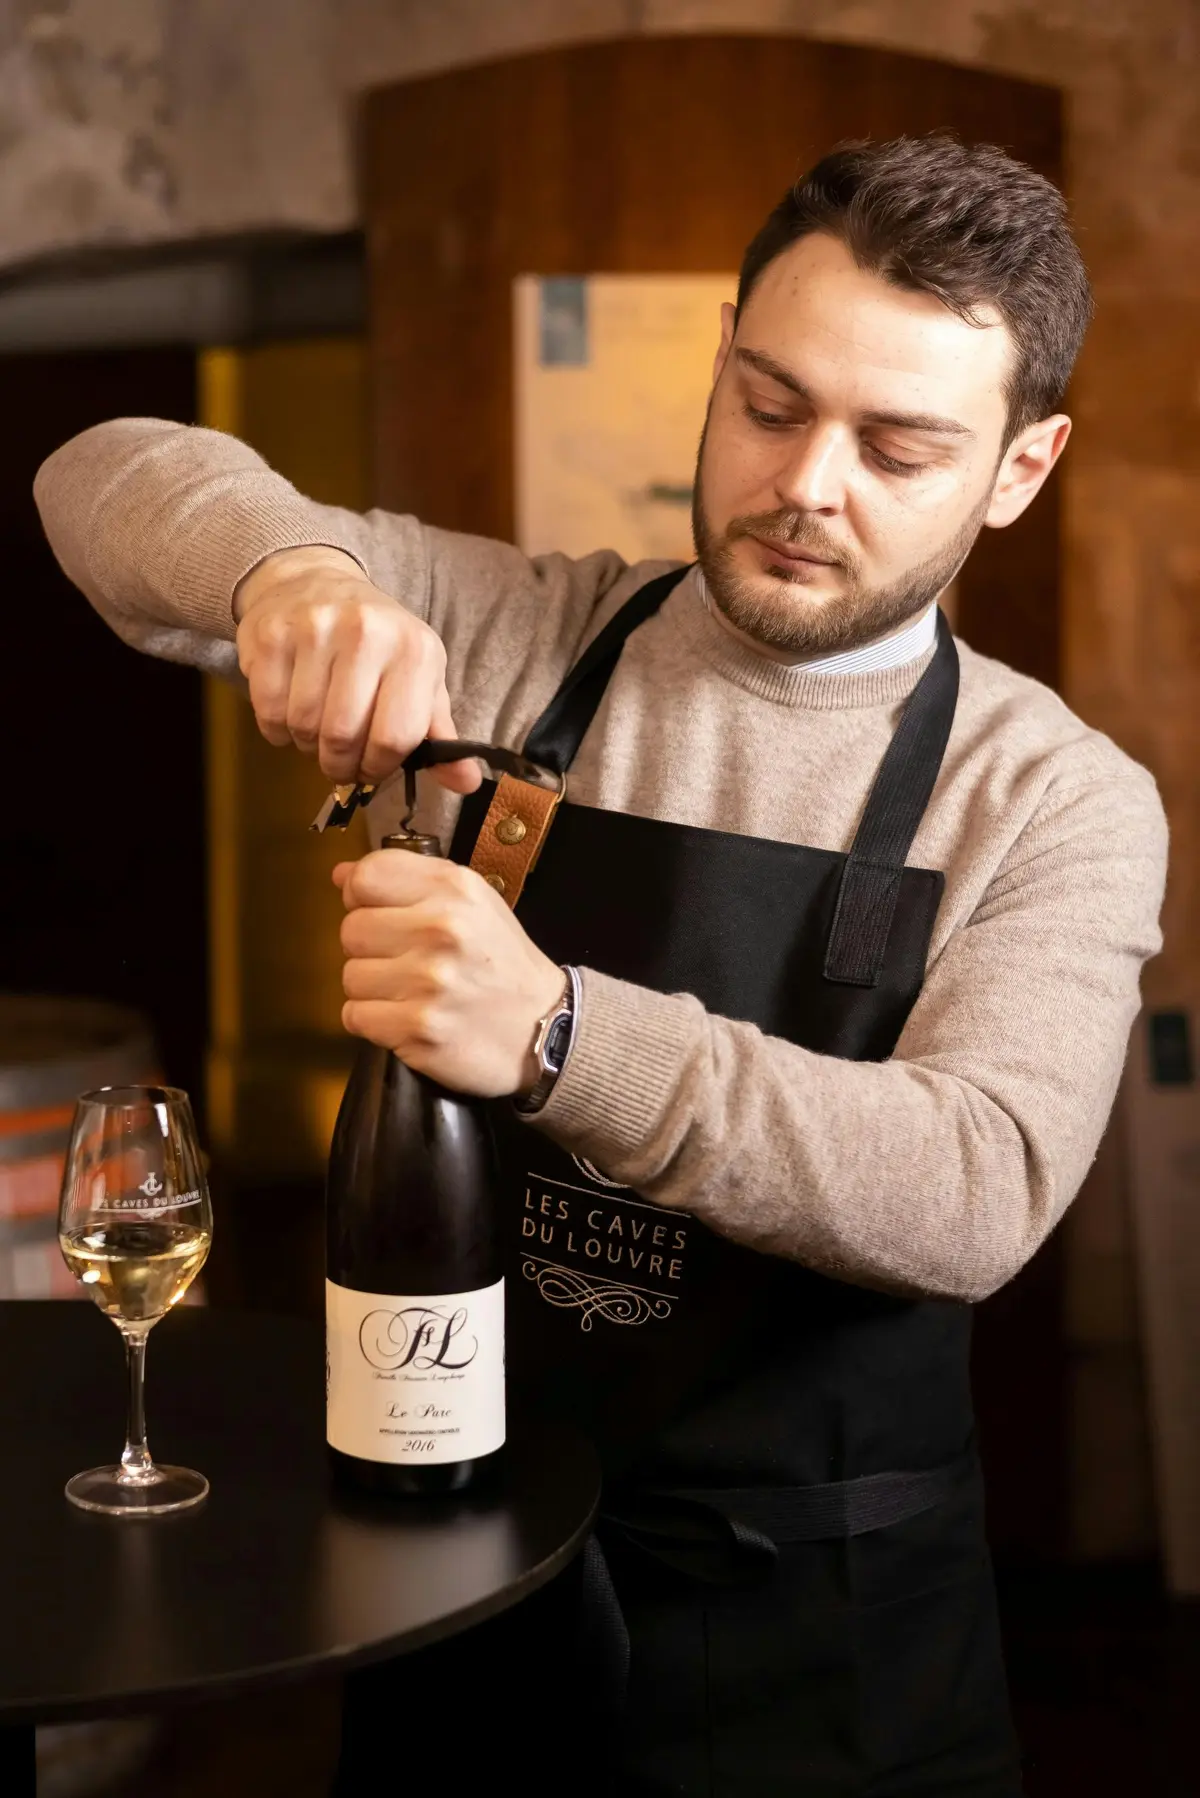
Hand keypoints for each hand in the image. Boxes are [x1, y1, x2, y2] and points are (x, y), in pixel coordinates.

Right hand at [233, 545, 479, 790]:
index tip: (371, 768)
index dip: (380, 767)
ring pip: (303, 726)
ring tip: (316, 732)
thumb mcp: (419, 678)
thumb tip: (467, 783)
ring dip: (307, 745)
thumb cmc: (376, 643)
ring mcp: (315, 629)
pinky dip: (276, 730)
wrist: (314, 584)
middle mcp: (367, 632)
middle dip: (340, 764)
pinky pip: (268, 711)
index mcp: (414, 649)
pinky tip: (289, 715)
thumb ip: (438, 733)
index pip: (395, 737)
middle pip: (344, 736)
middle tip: (339, 762)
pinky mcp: (271, 634)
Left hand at [335, 850, 566, 1096]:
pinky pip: (355, 1016)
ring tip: (411, 993)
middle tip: (406, 961)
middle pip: (351, 929)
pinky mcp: (417, 1028)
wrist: (546, 1028)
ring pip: (350, 976)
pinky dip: (375, 1022)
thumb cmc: (501, 963)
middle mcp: (440, 929)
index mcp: (453, 890)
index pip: (367, 877)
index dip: (362, 897)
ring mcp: (428, 981)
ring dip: (373, 989)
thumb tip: (341, 875)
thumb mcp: (472, 904)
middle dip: (371, 948)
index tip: (381, 913)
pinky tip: (407, 1018)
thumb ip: (409, 881)